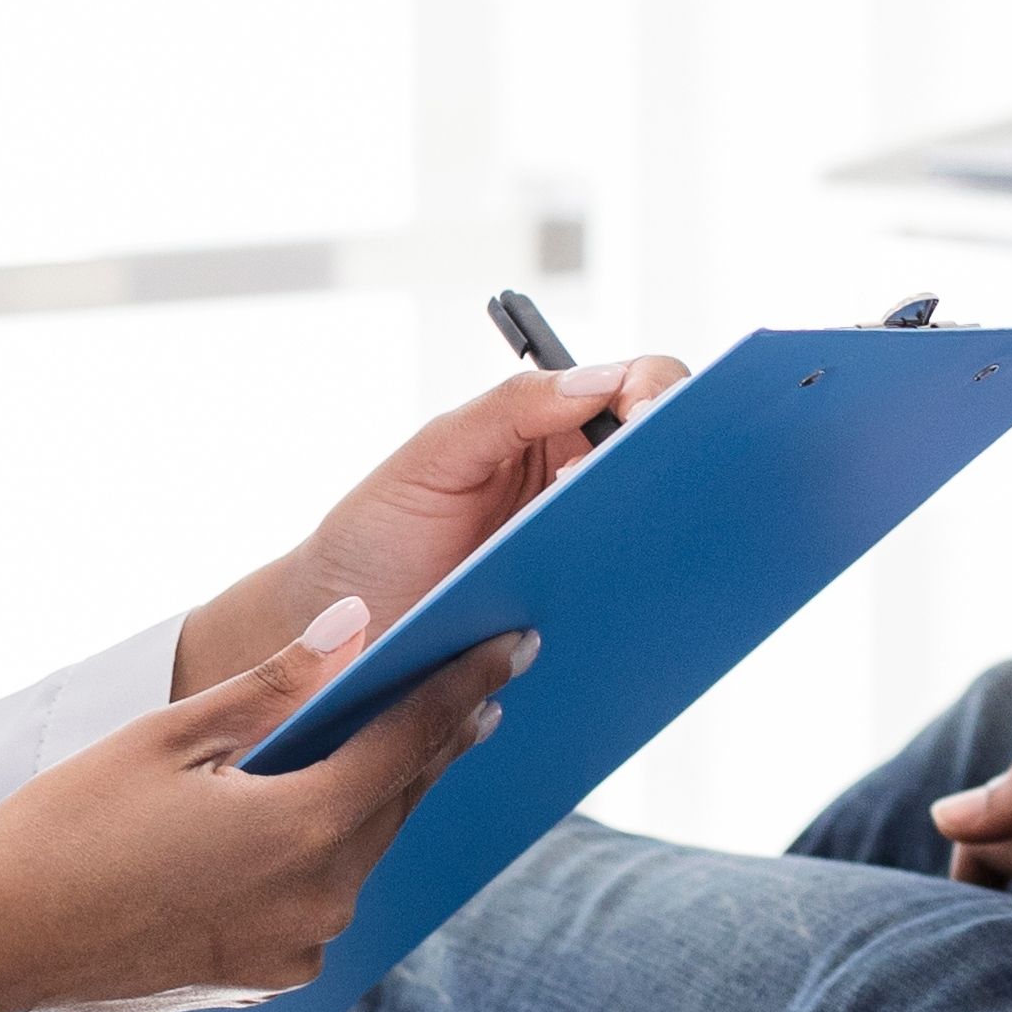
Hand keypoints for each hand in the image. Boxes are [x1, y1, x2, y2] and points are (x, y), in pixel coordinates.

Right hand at [0, 598, 527, 1011]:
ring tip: (398, 742)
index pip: (410, 741)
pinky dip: (325, 854)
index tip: (511, 645)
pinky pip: (318, 902)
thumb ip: (276, 685)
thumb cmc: (61, 831)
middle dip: (434, 739)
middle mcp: (318, 902)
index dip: (463, 687)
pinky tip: (312, 820)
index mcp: (302, 831)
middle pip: (395, 801)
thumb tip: (361, 623)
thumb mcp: (168, 737)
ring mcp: (294, 952)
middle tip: (476, 684)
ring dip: (377, 799)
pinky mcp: (262, 980)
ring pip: (359, 854)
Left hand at [174, 355, 692, 696]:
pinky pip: (631, 603)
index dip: (659, 394)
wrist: (333, 634)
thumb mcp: (432, 457)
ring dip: (662, 540)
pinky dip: (642, 603)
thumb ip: (509, 408)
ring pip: (658, 536)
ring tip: (633, 554)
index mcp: (550, 427)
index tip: (650, 422)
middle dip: (678, 465)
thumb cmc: (374, 534)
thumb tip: (602, 378)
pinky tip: (627, 611)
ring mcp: (585, 551)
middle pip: (663, 459)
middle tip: (655, 493)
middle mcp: (578, 483)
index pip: (635, 387)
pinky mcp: (581, 616)